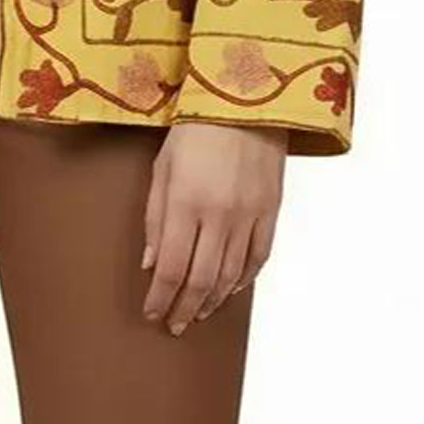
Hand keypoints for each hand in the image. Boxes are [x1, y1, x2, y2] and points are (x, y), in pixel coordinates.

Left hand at [140, 122, 285, 333]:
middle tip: (174, 324)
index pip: (172, 268)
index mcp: (186, 202)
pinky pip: (259, 257)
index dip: (161, 297)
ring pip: (231, 276)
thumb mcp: (162, 166)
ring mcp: (250, 215)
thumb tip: (152, 263)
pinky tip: (230, 289)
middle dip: (185, 308)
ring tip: (198, 313)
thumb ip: (155, 217)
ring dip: (213, 300)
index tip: (152, 313)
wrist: (245, 98)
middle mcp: (220, 215)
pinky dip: (243, 280)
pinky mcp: (271, 210)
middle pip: (202, 280)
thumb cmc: (195, 127)